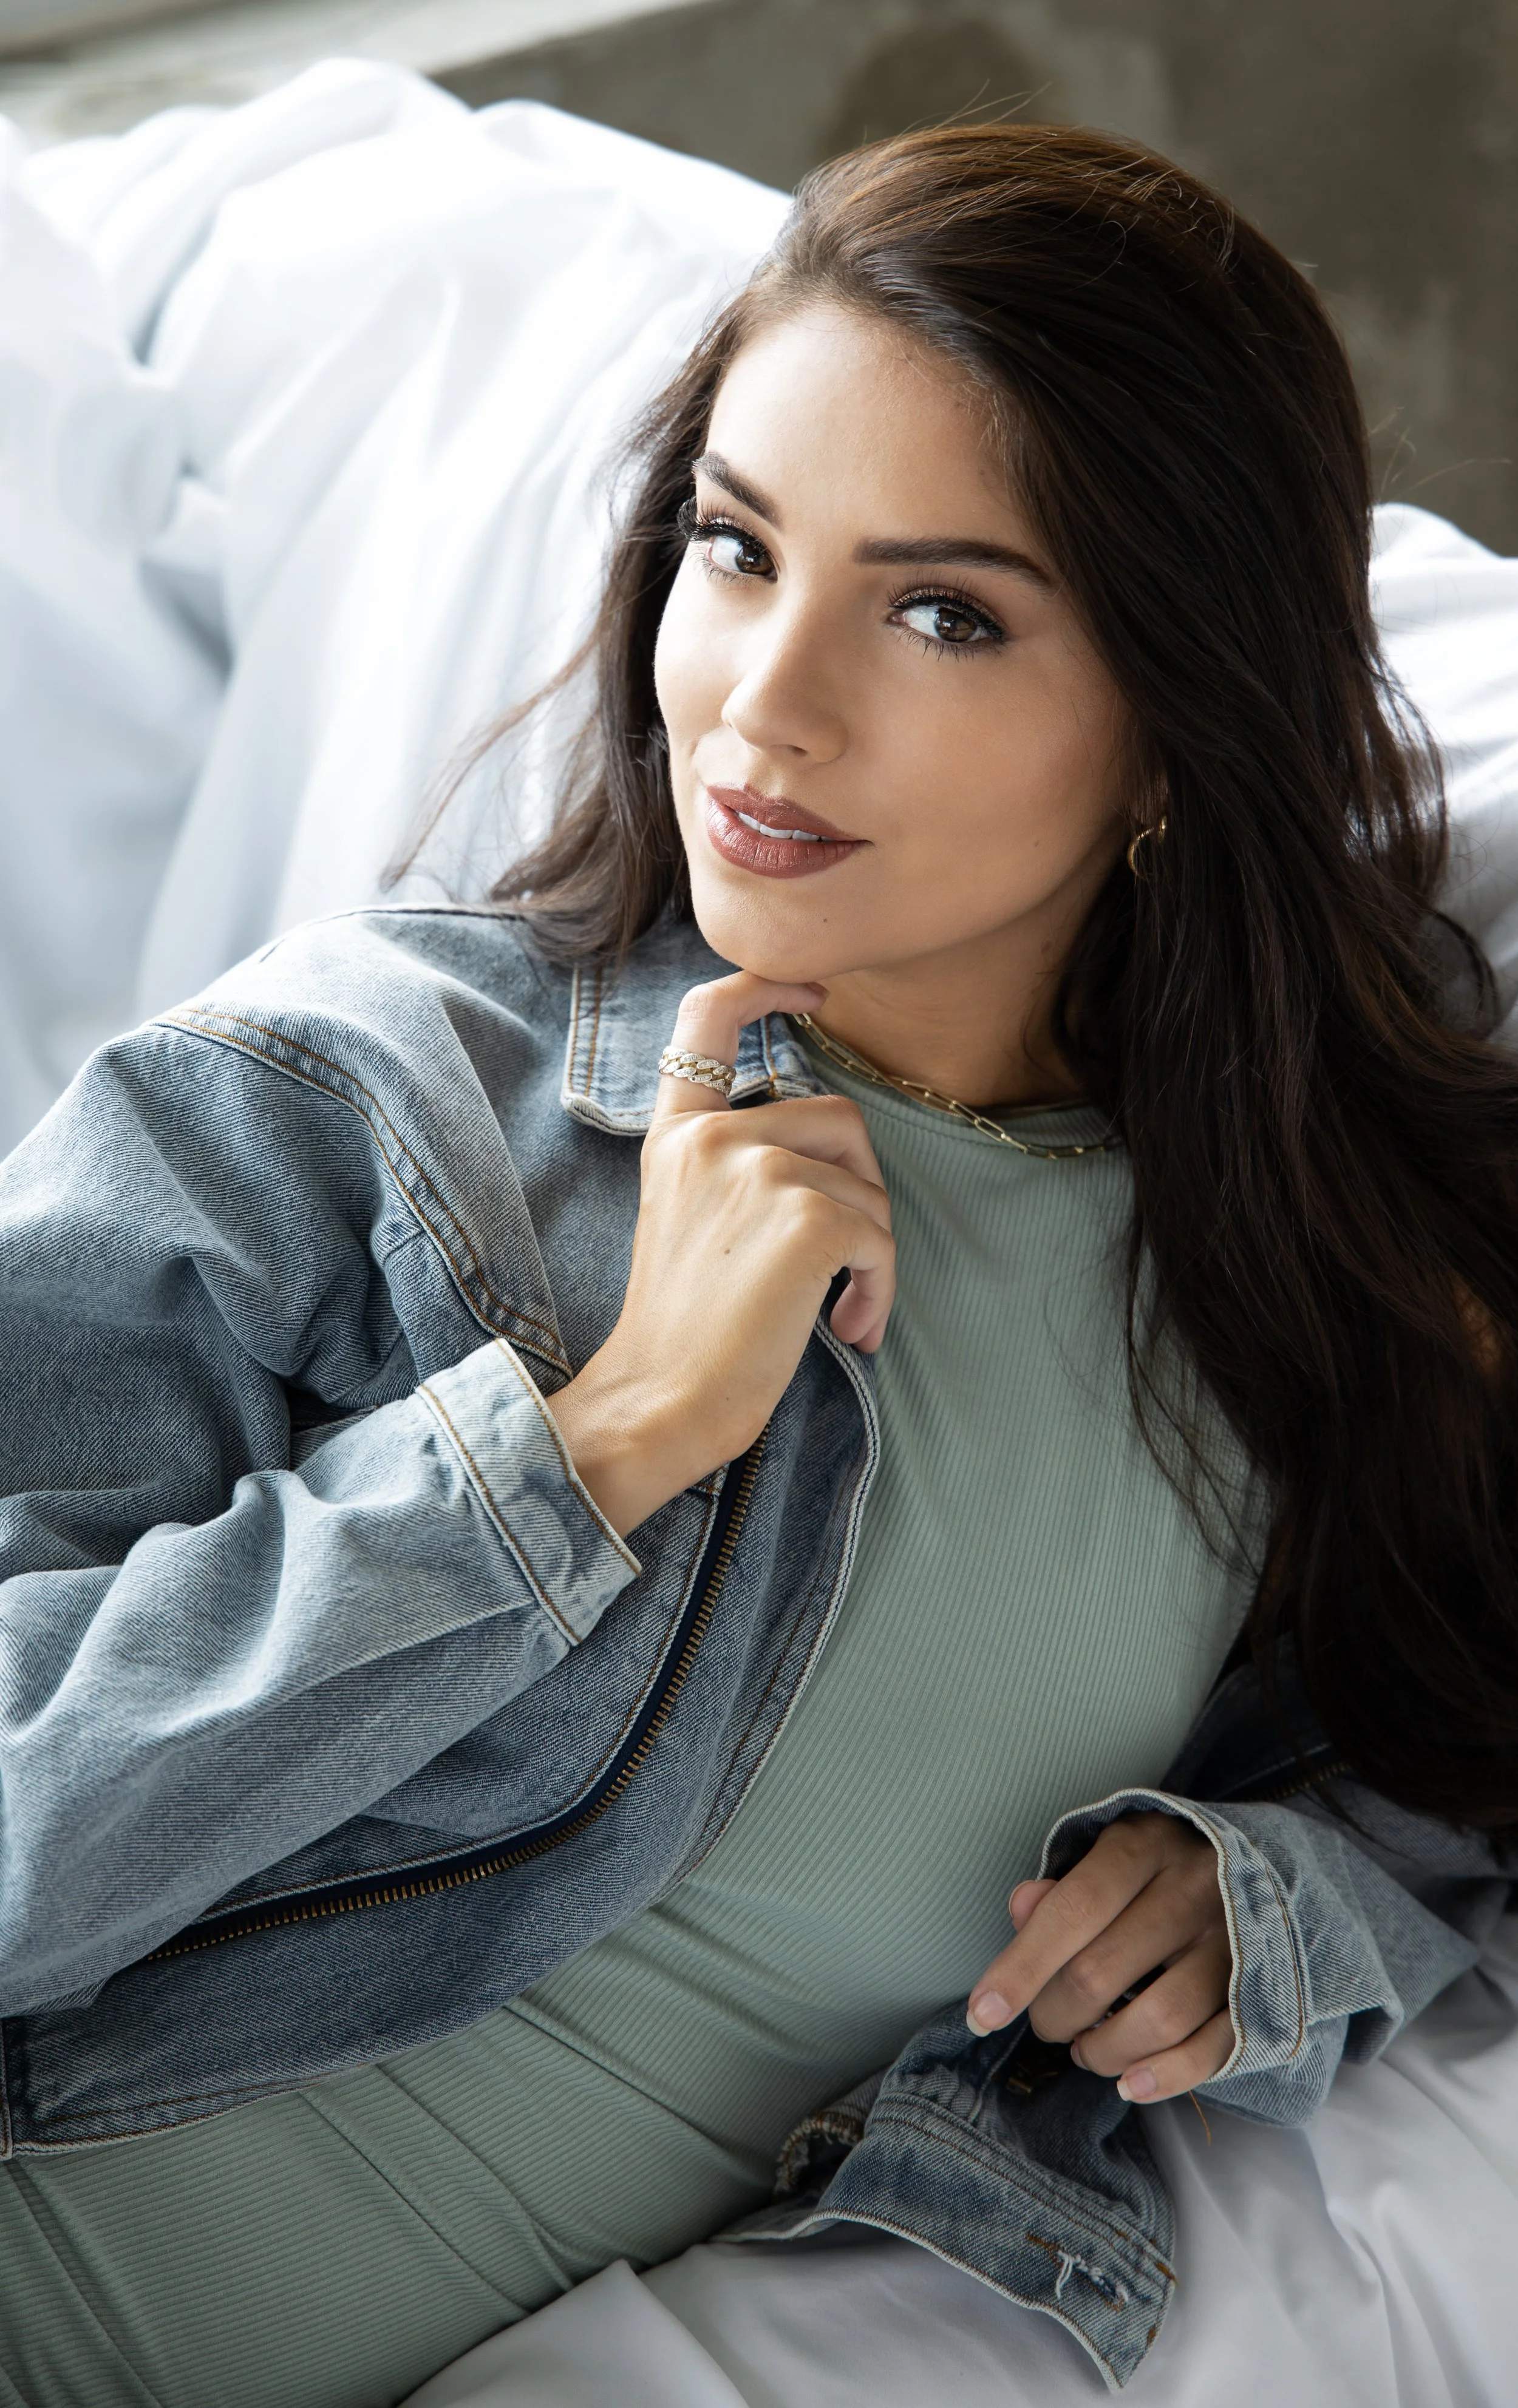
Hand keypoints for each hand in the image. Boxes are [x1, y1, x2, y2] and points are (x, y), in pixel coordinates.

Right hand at [547, 971, 895, 1535]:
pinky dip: (879, 1289)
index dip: (765, 984)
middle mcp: (712, 1136)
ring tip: (840, 1311)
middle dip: (859, 1191)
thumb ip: (736, 1168)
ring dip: (872, 1252)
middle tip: (839, 1268)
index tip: (812, 988)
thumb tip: (834, 1153)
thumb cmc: (685, 1333)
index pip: (708, 1017)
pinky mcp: (806, 1213)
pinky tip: (848, 1329)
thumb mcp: (691, 1221)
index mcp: (676, 1135)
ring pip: (867, 1183)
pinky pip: (880, 1237)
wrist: (660, 1400)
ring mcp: (758, 1168)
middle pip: (838, 1116)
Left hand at [966, 1811, 1234, 2103]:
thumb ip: (1061, 1889)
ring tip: (1086, 2048)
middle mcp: (1193, 1887)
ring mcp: (1234, 1940)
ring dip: (1105, 2051)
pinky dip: (1166, 2077)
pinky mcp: (1263, 1988)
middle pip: (1103, 1972)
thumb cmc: (1156, 1870)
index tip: (982, 2013)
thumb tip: (1020, 1907)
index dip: (1021, 1967)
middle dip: (1056, 2015)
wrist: (1262, 1867)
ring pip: (1158, 2018)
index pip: (1072, 1910)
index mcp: (1143, 1845)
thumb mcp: (1106, 1858)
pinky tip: (1131, 2083)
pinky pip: (1213, 2048)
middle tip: (1047, 2024)